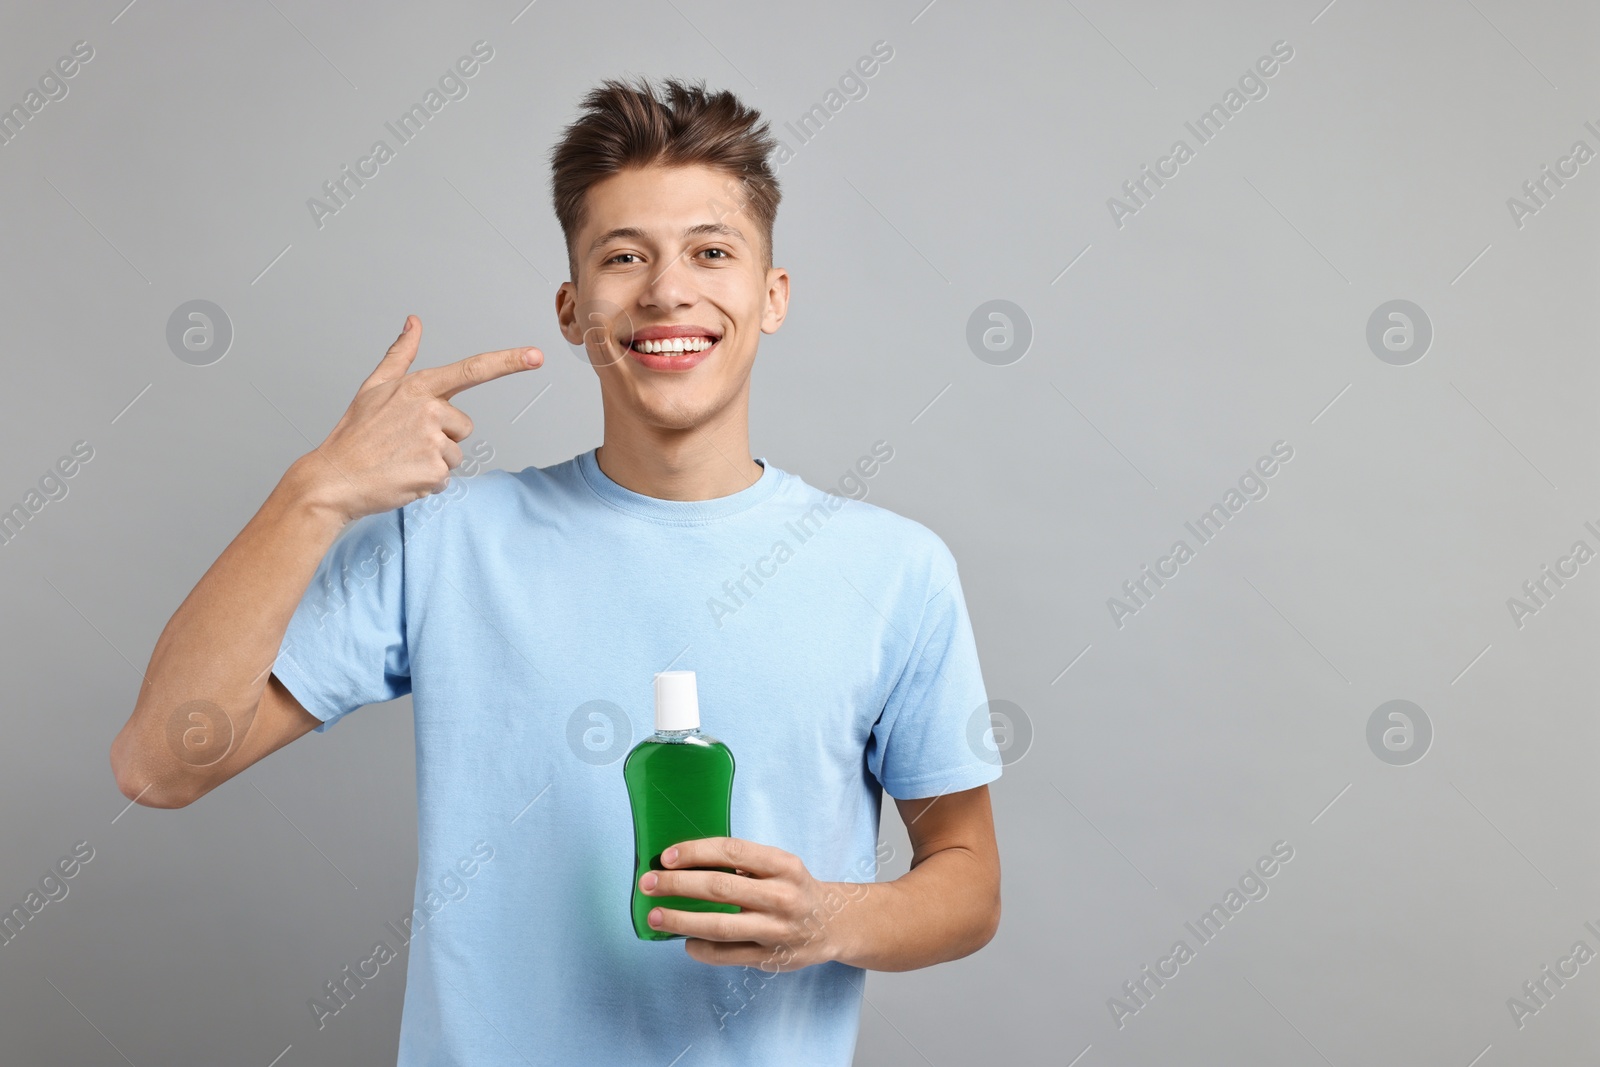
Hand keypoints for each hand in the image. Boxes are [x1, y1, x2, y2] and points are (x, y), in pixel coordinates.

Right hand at [298, 315, 542, 523]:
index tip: (536, 355)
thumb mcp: (374, 387)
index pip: (471, 370)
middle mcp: (429, 410)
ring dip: (433, 461)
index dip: (507, 362)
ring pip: (455, 453)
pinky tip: (402, 476)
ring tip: (400, 459)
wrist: (334, 479)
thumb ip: (400, 355)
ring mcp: (432, 442)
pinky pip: (446, 478)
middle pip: (463, 426)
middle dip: (441, 437)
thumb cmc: (355, 434)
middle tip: (404, 443)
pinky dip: (427, 482)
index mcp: (418, 388)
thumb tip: (414, 322)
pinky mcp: (434, 471)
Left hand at [640, 837, 868, 970]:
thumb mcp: (780, 865)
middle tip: (647, 884)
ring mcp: (776, 930)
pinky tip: (687, 941)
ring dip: (681, 920)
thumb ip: (743, 862)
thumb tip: (685, 862)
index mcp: (783, 865)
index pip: (732, 852)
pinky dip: (701, 948)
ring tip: (656, 916)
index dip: (695, 852)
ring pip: (720, 925)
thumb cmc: (794, 887)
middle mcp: (782, 896)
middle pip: (720, 888)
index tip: (666, 857)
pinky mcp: (771, 958)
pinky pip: (727, 955)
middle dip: (677, 885)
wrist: (834, 923)